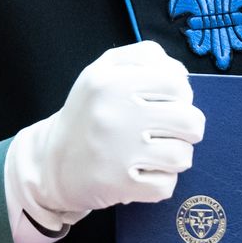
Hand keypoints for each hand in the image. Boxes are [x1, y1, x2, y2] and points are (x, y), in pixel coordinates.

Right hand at [5, 41, 202, 239]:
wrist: (51, 162)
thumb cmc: (89, 113)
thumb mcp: (104, 70)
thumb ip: (144, 57)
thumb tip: (182, 73)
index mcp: (111, 80)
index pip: (177, 84)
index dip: (182, 95)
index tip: (169, 104)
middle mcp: (114, 113)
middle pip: (190, 121)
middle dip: (187, 129)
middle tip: (168, 132)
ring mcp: (117, 151)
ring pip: (182, 156)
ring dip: (175, 157)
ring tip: (155, 153)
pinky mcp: (118, 184)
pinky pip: (167, 185)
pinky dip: (160, 182)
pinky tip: (142, 173)